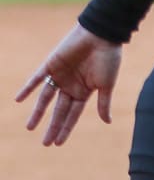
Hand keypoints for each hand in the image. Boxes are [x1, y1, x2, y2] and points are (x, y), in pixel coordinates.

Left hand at [16, 25, 121, 145]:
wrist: (101, 35)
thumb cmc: (108, 60)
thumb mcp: (107, 85)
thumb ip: (103, 104)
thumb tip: (107, 122)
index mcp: (84, 93)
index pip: (72, 115)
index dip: (65, 129)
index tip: (57, 143)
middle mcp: (70, 86)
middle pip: (58, 111)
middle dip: (52, 127)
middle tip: (45, 143)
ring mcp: (59, 76)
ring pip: (45, 98)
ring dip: (37, 112)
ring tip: (30, 127)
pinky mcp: (51, 65)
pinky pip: (36, 78)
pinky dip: (28, 88)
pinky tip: (19, 99)